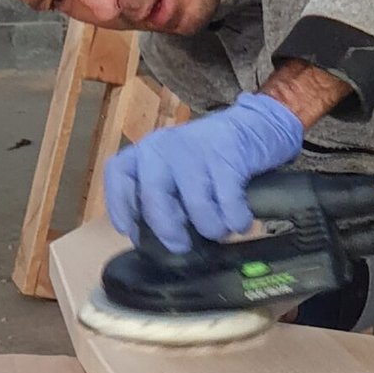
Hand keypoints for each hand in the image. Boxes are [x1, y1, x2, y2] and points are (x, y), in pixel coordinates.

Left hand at [104, 92, 305, 253]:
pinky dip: (236, 219)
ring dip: (211, 227)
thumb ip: (160, 199)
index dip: (119, 205)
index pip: (119, 172)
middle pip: (153, 195)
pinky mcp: (227, 154)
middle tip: (181, 245)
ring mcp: (195, 148)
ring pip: (195, 204)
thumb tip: (150, 239)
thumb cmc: (209, 161)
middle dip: (167, 228)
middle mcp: (164, 146)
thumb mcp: (176, 173)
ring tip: (220, 230)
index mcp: (147, 151)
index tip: (129, 230)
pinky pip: (228, 202)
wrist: (254, 127)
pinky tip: (240, 221)